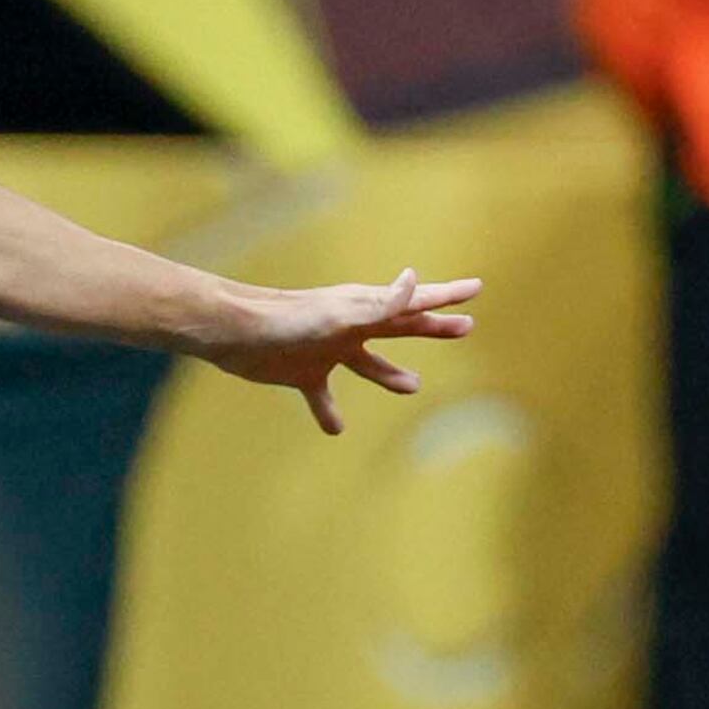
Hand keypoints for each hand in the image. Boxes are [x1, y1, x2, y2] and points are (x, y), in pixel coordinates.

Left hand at [200, 268, 480, 432]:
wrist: (232, 332)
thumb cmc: (285, 320)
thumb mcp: (339, 315)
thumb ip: (378, 305)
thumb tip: (413, 280)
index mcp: (364, 310)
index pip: (414, 302)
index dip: (447, 296)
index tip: (476, 288)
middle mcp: (350, 328)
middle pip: (401, 328)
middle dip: (433, 328)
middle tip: (465, 328)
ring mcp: (327, 350)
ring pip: (368, 364)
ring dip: (391, 375)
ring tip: (414, 385)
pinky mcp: (302, 372)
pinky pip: (323, 395)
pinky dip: (330, 411)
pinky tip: (337, 429)